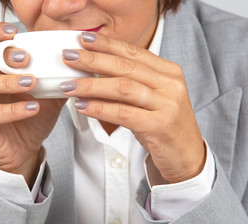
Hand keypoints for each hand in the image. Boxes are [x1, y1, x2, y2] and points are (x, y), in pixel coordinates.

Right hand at [0, 23, 65, 185]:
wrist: (24, 152)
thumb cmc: (31, 120)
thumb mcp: (47, 96)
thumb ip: (55, 79)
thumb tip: (75, 63)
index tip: (15, 31)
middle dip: (1, 54)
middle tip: (25, 57)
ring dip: (7, 80)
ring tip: (31, 82)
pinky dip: (12, 109)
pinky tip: (32, 108)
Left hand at [61, 32, 205, 183]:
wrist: (186, 154)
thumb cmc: (163, 123)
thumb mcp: (152, 97)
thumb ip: (132, 82)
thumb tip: (94, 70)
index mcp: (169, 72)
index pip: (133, 52)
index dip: (107, 44)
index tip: (83, 38)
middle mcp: (170, 84)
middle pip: (125, 67)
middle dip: (94, 60)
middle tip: (69, 56)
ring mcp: (167, 105)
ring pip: (122, 88)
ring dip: (91, 85)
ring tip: (68, 85)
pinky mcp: (159, 126)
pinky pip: (122, 113)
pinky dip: (99, 108)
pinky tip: (82, 106)